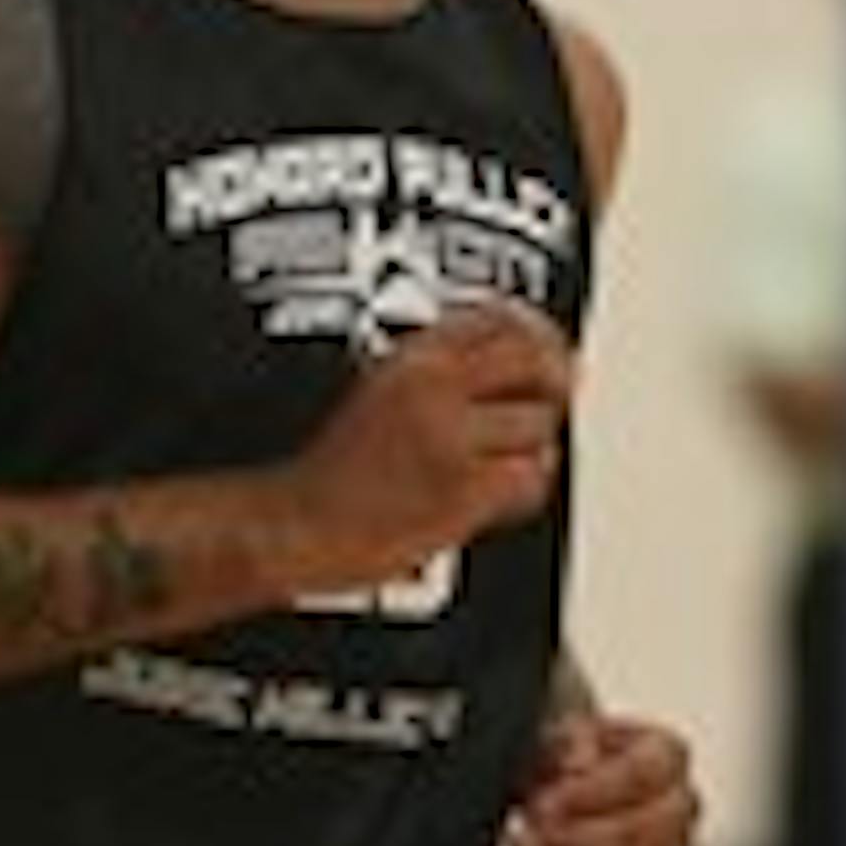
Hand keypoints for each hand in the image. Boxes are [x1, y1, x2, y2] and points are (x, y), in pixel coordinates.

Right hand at [270, 304, 572, 595]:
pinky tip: (494, 500)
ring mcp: (449, 437)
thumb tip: (513, 373)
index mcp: (407, 359)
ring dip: (529, 449)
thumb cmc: (327, 475)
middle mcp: (431, 387)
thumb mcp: (375, 396)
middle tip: (549, 402)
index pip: (497, 318)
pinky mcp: (462, 489)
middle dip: (551, 382)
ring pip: (538, 425)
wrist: (294, 527)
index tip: (547, 351)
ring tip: (498, 468)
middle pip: (534, 359)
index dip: (535, 334)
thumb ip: (437, 379)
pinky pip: (529, 478)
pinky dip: (521, 491)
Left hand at [488, 712, 699, 845]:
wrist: (553, 796)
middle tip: (522, 845)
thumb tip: (577, 762)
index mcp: (664, 754)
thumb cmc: (558, 758)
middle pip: (643, 833)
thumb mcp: (553, 729)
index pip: (646, 772)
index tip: (542, 804)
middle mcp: (679, 807)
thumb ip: (564, 738)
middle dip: (575, 844)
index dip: (593, 792)